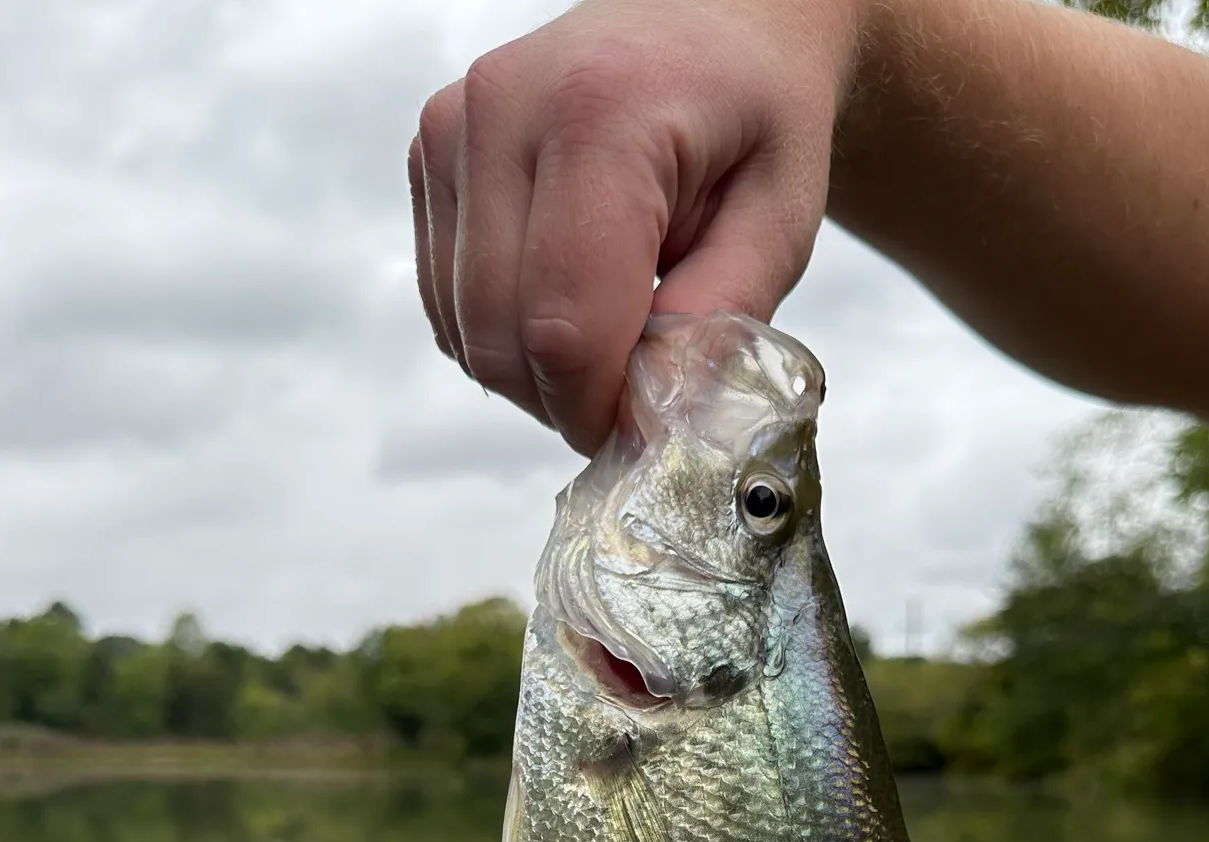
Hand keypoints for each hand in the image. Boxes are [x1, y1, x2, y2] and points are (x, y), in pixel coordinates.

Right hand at [409, 0, 861, 454]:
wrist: (713, 23)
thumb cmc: (757, 118)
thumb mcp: (779, 222)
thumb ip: (716, 328)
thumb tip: (651, 425)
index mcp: (598, 116)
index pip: (563, 327)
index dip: (599, 410)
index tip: (646, 433)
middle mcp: (502, 111)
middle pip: (500, 339)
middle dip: (569, 401)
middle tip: (636, 400)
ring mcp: (450, 130)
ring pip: (465, 333)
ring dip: (536, 375)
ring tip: (613, 338)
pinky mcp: (429, 155)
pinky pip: (448, 304)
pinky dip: (505, 338)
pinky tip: (568, 306)